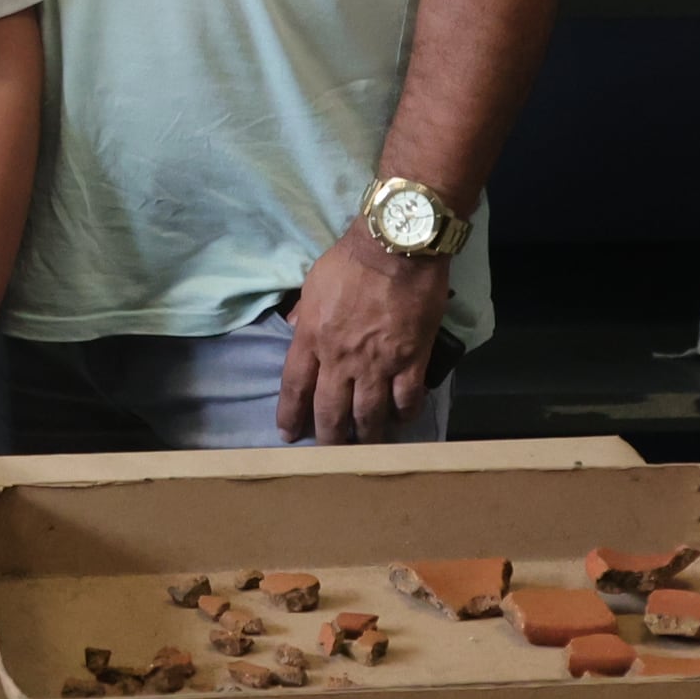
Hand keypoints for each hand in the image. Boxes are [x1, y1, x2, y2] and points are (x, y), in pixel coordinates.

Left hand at [277, 233, 447, 443]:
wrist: (397, 247)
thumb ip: (303, 312)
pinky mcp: (411, 360)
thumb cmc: (351, 260)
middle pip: (330, 410)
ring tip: (367, 446)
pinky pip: (406, 399)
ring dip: (366, 435)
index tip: (288, 433)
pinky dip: (404, 414)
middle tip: (330, 451)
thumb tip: (293, 327)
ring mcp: (377, 363)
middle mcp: (341, 358)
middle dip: (329, 437)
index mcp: (312, 338)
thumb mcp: (313, 282)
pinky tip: (402, 420)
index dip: (290, 415)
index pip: (294, 387)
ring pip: (368, 414)